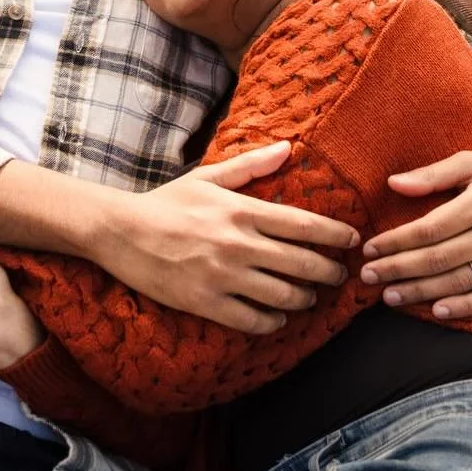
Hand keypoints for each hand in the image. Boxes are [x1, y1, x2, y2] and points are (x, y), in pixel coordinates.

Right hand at [99, 141, 360, 335]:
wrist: (119, 231)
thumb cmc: (166, 202)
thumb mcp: (209, 177)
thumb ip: (252, 165)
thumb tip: (288, 148)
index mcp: (242, 210)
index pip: (305, 225)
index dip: (336, 236)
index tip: (352, 241)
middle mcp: (238, 243)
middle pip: (302, 263)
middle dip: (330, 272)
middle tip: (340, 276)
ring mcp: (223, 276)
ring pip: (283, 295)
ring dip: (304, 299)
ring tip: (309, 298)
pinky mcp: (206, 302)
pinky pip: (253, 319)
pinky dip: (272, 321)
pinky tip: (277, 318)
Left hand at [359, 146, 471, 318]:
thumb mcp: (471, 162)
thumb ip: (433, 175)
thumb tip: (392, 184)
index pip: (430, 228)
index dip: (396, 241)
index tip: (369, 249)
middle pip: (439, 257)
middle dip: (399, 269)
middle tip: (367, 277)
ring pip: (460, 280)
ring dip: (421, 292)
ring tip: (390, 297)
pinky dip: (465, 307)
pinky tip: (437, 311)